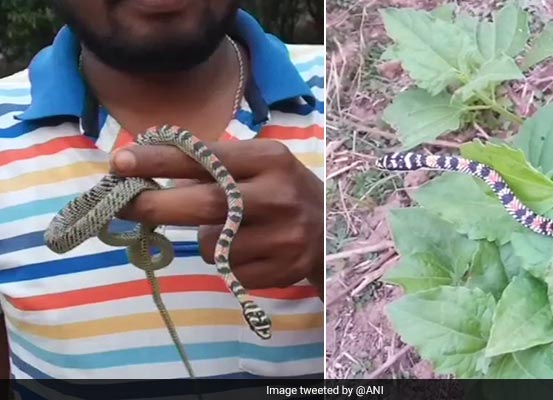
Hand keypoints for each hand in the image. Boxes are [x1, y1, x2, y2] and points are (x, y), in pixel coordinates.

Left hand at [109, 139, 323, 299]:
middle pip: (204, 203)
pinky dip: (226, 261)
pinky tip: (251, 250)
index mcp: (270, 159)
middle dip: (155, 205)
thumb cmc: (281, 190)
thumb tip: (143, 169)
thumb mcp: (257, 165)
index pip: (206, 158)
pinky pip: (227, 269)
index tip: (120, 162)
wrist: (332, 231)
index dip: (160, 161)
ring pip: (210, 245)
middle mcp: (279, 195)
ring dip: (205, 239)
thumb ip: (211, 165)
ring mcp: (283, 236)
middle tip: (122, 205)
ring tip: (234, 230)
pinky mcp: (282, 269)